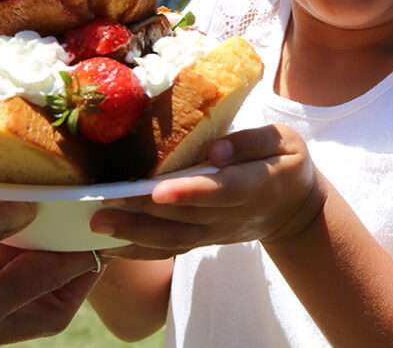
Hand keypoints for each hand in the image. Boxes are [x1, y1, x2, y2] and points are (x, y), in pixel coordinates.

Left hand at [91, 124, 326, 259]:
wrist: (294, 208)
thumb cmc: (285, 162)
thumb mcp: (284, 141)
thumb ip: (251, 142)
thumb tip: (214, 150)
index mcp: (256, 185)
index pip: (220, 190)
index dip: (191, 192)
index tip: (158, 190)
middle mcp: (233, 215)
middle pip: (186, 218)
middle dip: (143, 213)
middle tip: (103, 205)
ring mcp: (216, 232)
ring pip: (174, 240)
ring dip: (134, 235)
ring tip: (97, 226)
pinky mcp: (204, 240)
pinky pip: (171, 250)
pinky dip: (140, 252)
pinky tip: (109, 247)